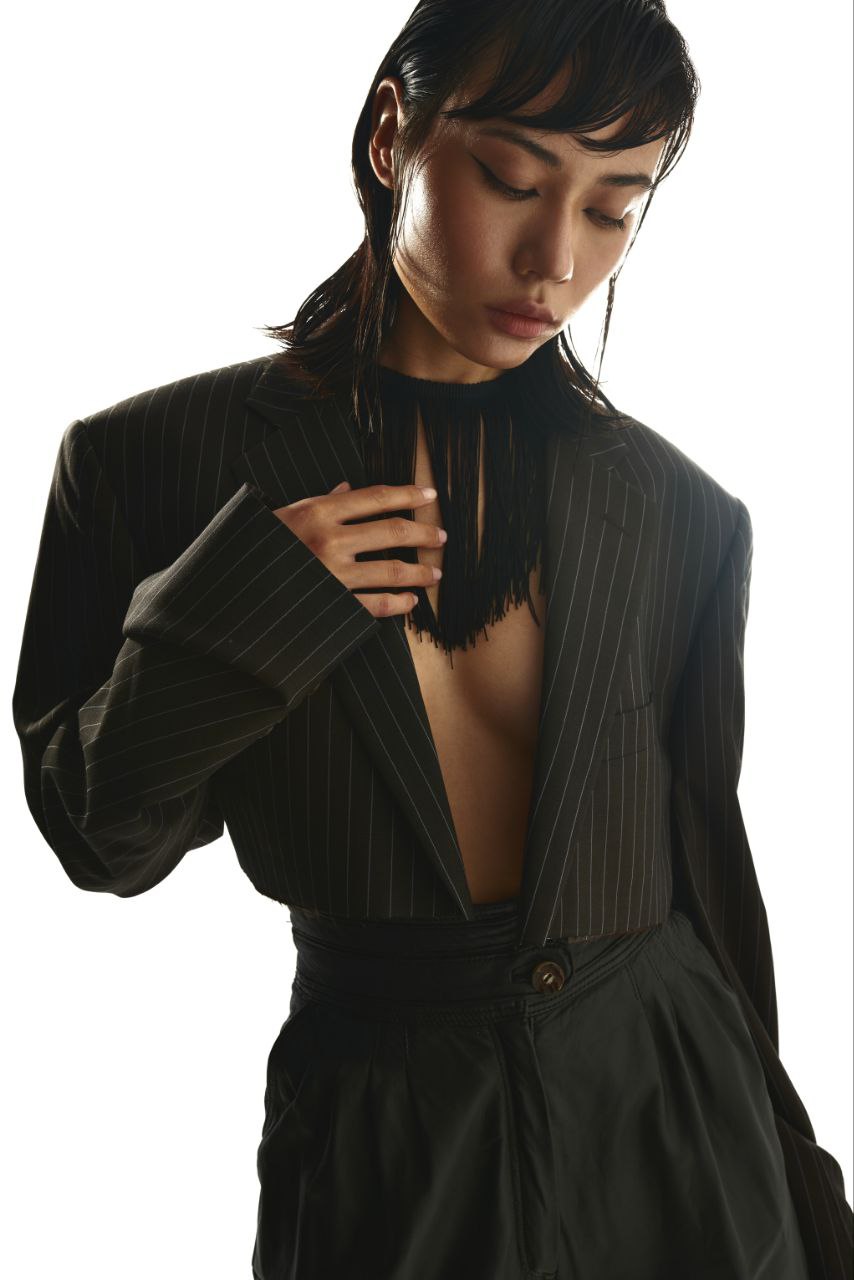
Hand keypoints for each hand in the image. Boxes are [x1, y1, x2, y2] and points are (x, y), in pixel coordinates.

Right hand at [272, 481, 446, 617]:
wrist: (237, 580)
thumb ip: (323, 501)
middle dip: (423, 534)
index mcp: (319, 512)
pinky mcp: (332, 603)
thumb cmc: (262, 542)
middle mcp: (330, 540)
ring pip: (391, 571)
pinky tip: (411, 602)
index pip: (376, 498)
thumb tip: (347, 487)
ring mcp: (333, 574)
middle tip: (440, 536)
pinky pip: (374, 605)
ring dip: (419, 572)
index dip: (408, 495)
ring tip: (434, 573)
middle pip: (392, 532)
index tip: (430, 495)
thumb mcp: (288, 513)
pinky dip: (398, 604)